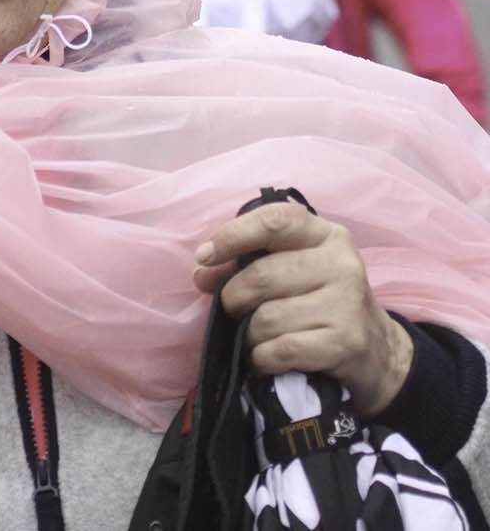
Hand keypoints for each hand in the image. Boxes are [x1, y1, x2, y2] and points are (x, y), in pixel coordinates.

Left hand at [193, 201, 413, 416]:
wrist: (379, 352)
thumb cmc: (324, 302)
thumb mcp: (297, 270)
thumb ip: (252, 262)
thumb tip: (202, 273)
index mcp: (325, 234)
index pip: (273, 221)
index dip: (232, 236)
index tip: (204, 257)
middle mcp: (341, 262)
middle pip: (261, 275)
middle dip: (233, 298)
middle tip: (232, 311)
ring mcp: (347, 302)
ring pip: (267, 317)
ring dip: (249, 335)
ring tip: (255, 338)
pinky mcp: (346, 342)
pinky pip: (281, 349)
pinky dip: (262, 358)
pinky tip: (265, 359)